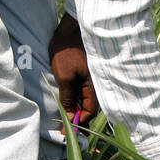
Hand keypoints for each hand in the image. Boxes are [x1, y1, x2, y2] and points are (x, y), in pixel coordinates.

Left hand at [48, 12, 98, 128]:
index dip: (78, 122)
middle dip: (77, 118)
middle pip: (89, 108)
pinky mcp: (85, 75)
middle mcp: (95, 85)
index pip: (89, 111)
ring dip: (75, 109)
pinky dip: (75, 99)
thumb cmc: (67, 51)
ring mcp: (91, 80)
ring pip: (85, 100)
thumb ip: (67, 97)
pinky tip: (67, 102)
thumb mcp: (64, 76)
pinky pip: (83, 92)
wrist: (70, 29)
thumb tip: (69, 115)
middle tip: (65, 128)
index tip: (66, 130)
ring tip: (64, 117)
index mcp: (93, 86)